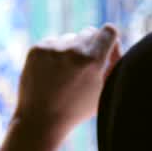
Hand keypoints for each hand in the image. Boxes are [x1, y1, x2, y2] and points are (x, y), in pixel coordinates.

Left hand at [14, 24, 120, 141]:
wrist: (41, 119)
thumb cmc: (77, 109)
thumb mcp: (104, 90)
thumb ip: (113, 65)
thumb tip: (115, 44)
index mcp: (93, 59)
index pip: (109, 30)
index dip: (110, 40)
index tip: (106, 52)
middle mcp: (73, 49)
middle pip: (89, 32)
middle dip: (91, 46)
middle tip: (85, 67)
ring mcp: (53, 48)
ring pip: (70, 38)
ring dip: (72, 51)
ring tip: (66, 75)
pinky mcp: (37, 49)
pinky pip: (53, 42)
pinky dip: (55, 54)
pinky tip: (52, 74)